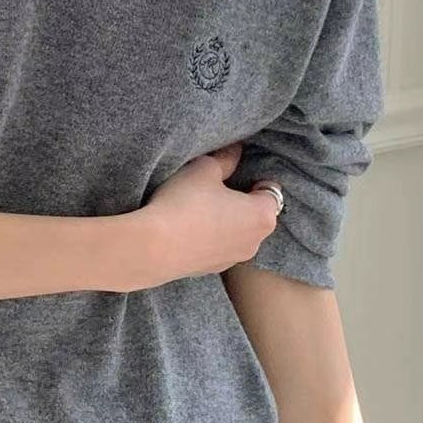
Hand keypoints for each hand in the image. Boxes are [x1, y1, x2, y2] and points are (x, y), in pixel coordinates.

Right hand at [135, 142, 280, 288]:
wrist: (152, 248)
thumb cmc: (183, 203)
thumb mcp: (204, 168)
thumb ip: (226, 158)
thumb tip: (235, 151)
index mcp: (262, 215)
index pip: (271, 190)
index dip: (253, 178)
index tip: (234, 174)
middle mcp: (255, 242)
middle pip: (255, 215)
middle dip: (240, 202)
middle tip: (214, 189)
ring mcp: (233, 260)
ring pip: (236, 234)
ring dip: (225, 222)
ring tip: (197, 210)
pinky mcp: (211, 271)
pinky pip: (218, 248)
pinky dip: (210, 238)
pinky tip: (187, 229)